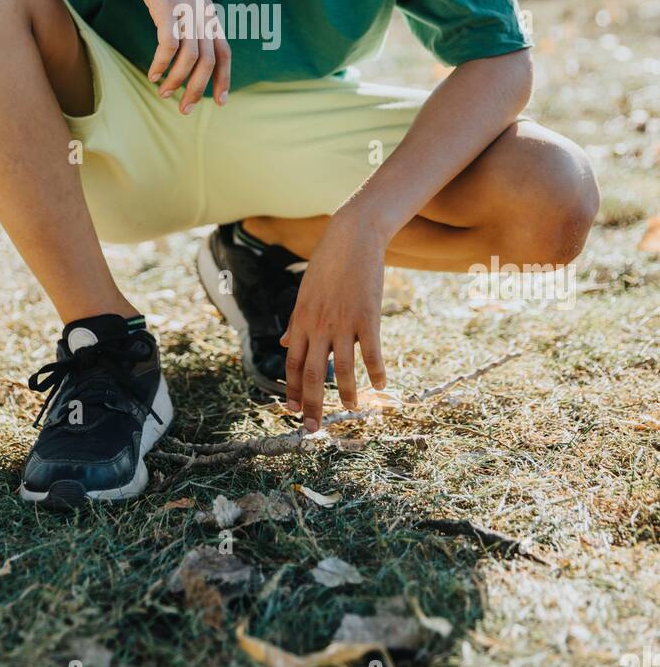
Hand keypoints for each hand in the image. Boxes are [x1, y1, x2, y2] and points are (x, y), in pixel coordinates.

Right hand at [119, 0, 230, 112]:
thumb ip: (190, 17)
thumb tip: (188, 44)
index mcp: (210, 13)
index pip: (225, 53)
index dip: (224, 79)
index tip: (220, 102)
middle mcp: (202, 13)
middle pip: (208, 62)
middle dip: (197, 90)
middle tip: (185, 109)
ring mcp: (186, 10)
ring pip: (189, 57)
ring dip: (177, 80)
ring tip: (164, 93)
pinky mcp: (165, 6)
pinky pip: (168, 44)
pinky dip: (162, 63)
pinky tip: (153, 73)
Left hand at [280, 212, 387, 431]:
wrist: (352, 237)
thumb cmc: (329, 265)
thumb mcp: (305, 293)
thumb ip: (296, 322)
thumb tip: (286, 343)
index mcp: (302, 320)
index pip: (292, 363)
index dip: (291, 389)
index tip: (292, 412)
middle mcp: (318, 325)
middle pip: (310, 373)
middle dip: (311, 404)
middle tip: (312, 429)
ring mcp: (342, 322)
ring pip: (340, 367)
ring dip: (344, 392)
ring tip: (350, 409)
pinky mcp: (367, 316)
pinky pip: (371, 351)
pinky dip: (375, 371)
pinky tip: (380, 386)